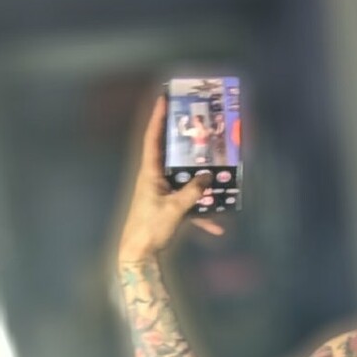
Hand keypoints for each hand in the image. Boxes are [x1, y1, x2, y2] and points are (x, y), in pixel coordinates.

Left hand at [117, 94, 223, 262]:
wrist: (138, 256)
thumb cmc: (149, 227)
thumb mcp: (174, 208)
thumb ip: (193, 192)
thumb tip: (208, 178)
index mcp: (150, 174)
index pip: (152, 140)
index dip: (157, 119)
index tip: (163, 99)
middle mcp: (154, 180)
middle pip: (171, 156)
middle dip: (185, 144)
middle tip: (200, 129)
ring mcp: (161, 195)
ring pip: (183, 181)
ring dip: (199, 181)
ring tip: (218, 174)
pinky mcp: (168, 210)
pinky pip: (188, 207)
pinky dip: (202, 215)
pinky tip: (217, 227)